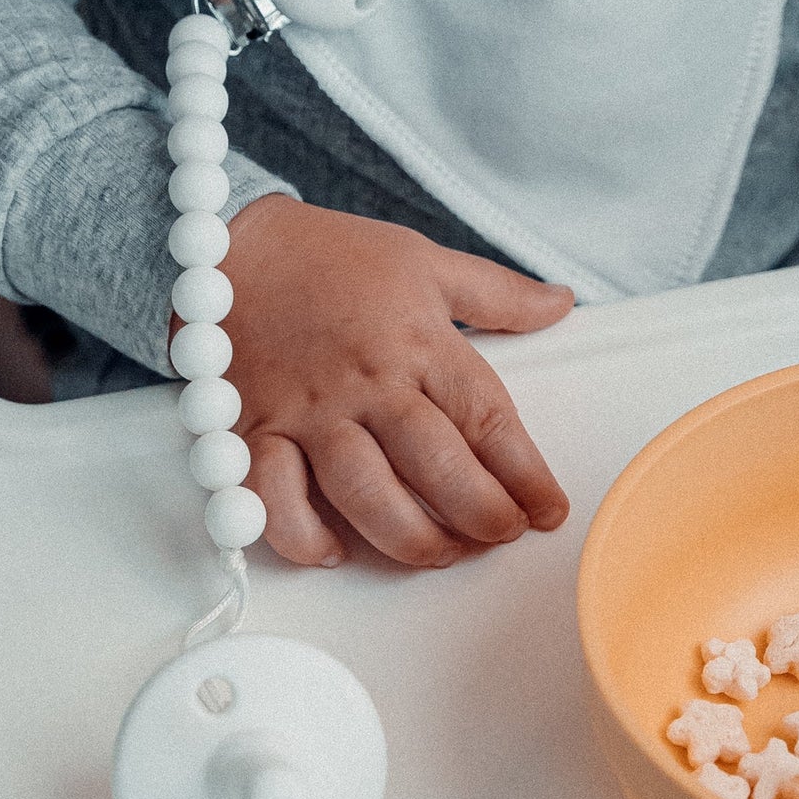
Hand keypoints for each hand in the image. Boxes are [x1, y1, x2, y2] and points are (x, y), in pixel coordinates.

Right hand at [215, 196, 573, 568]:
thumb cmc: (335, 255)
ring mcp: (308, 411)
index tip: (550, 509)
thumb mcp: (427, 260)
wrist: (235, 245)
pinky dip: (303, 537)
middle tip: (504, 535)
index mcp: (418, 340)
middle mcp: (367, 381)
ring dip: (409, 538)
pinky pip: (274, 501)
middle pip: (436, 466)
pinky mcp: (254, 430)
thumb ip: (499, 294)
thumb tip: (562, 302)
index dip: (526, 473)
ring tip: (440, 553)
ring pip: (365, 494)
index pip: (487, 418)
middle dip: (480, 514)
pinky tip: (335, 551)